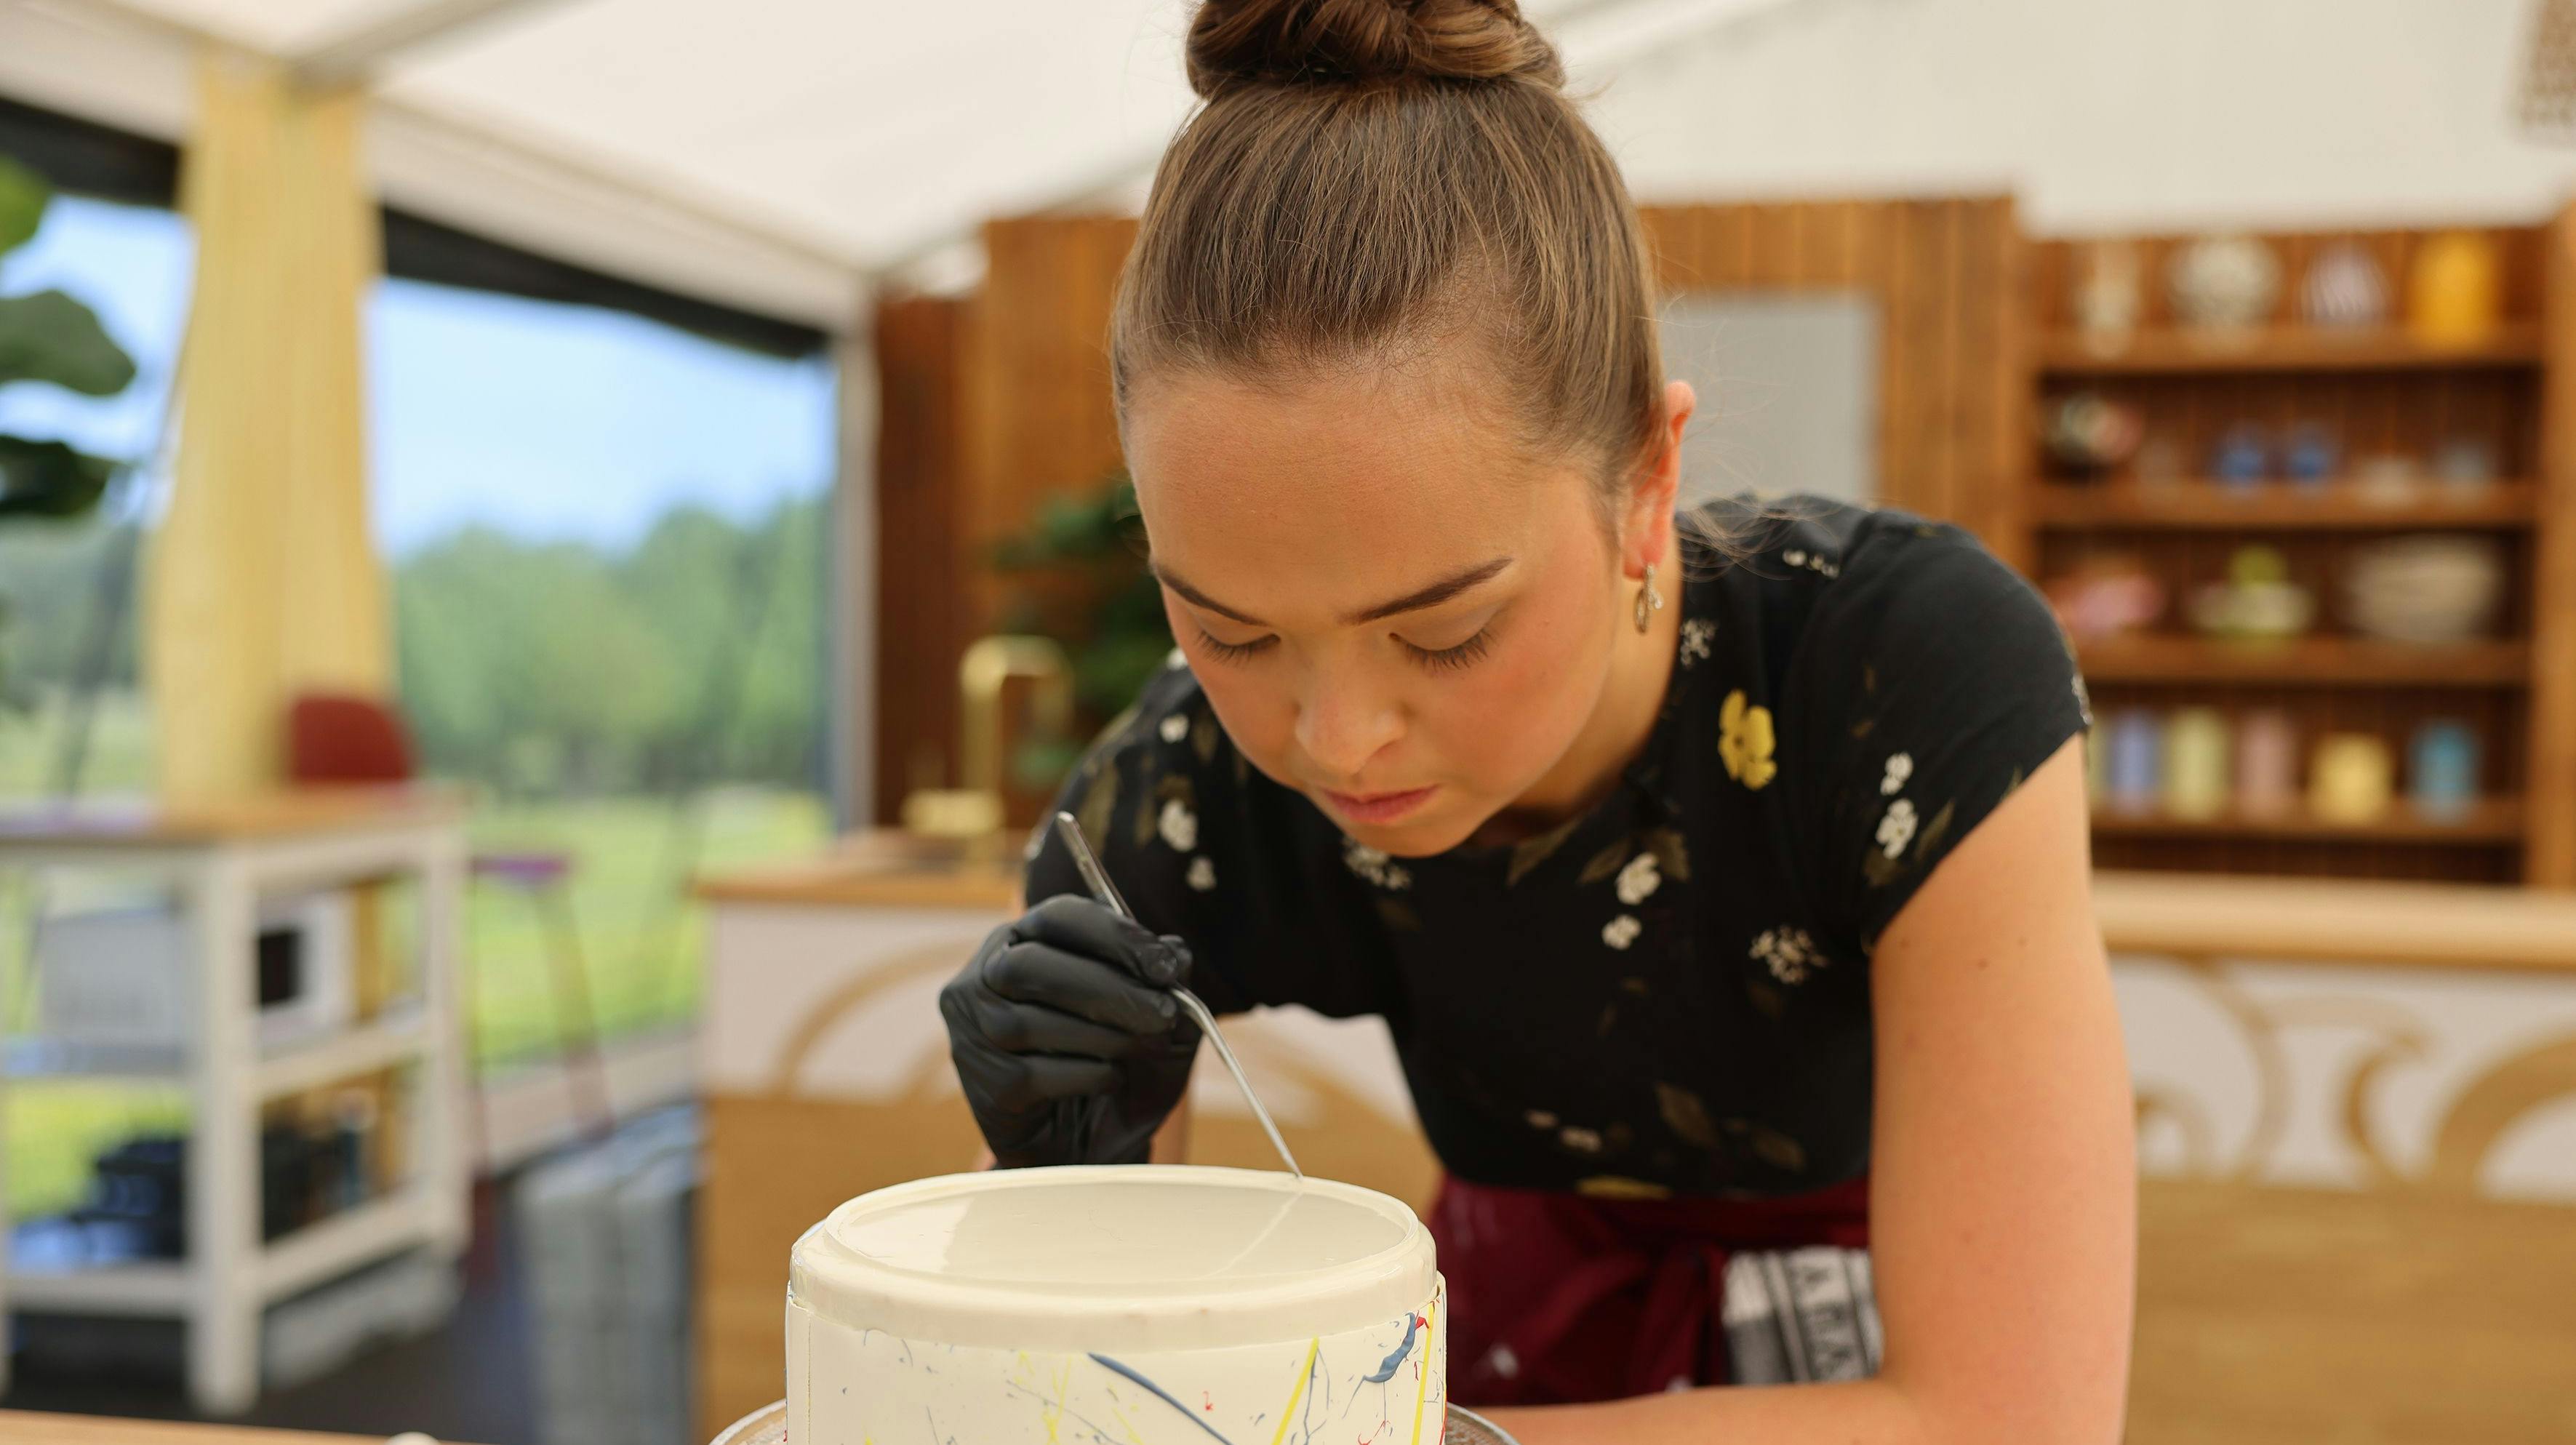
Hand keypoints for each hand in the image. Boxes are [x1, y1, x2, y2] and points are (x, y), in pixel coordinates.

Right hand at [939, 894, 1200, 1167]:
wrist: (1094, 1147)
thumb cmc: (1121, 1069)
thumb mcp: (1161, 1024)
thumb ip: (1168, 984)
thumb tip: (1177, 951)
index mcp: (1024, 942)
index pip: (1058, 917)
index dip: (1114, 935)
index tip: (1166, 964)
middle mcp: (984, 979)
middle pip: (1030, 965)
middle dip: (1106, 988)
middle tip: (1162, 1012)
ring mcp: (974, 1033)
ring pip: (1028, 1021)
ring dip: (1102, 1036)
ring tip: (1141, 1049)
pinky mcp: (984, 1086)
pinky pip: (1031, 1073)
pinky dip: (1086, 1075)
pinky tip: (1110, 1080)